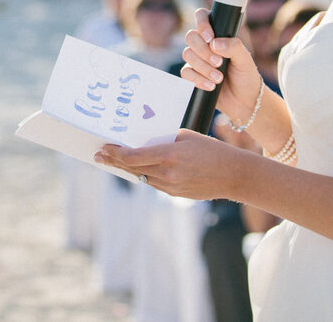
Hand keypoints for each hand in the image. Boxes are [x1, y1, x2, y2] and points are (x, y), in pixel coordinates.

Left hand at [95, 129, 244, 199]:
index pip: (133, 156)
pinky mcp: (175, 194)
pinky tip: (135, 170)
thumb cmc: (212, 150)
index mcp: (169, 155)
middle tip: (98, 155)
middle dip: (114, 161)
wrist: (234, 175)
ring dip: (126, 169)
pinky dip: (143, 175)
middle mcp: (168, 174)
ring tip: (112, 161)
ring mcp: (171, 187)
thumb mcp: (186, 137)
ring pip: (141, 177)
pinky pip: (154, 183)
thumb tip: (145, 141)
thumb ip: (164, 140)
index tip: (104, 147)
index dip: (115, 153)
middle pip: (133, 169)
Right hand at [181, 8, 262, 128]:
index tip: (210, 37)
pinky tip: (211, 85)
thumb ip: (233, 46)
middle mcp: (205, 44)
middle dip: (203, 51)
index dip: (202, 24)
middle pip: (190, 36)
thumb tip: (215, 43)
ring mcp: (197, 59)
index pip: (202, 17)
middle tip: (219, 62)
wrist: (244, 100)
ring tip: (219, 78)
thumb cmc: (246, 75)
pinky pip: (186, 72)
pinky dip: (198, 79)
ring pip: (187, 55)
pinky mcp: (192, 74)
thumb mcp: (245, 59)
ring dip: (203, 67)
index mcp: (217, 34)